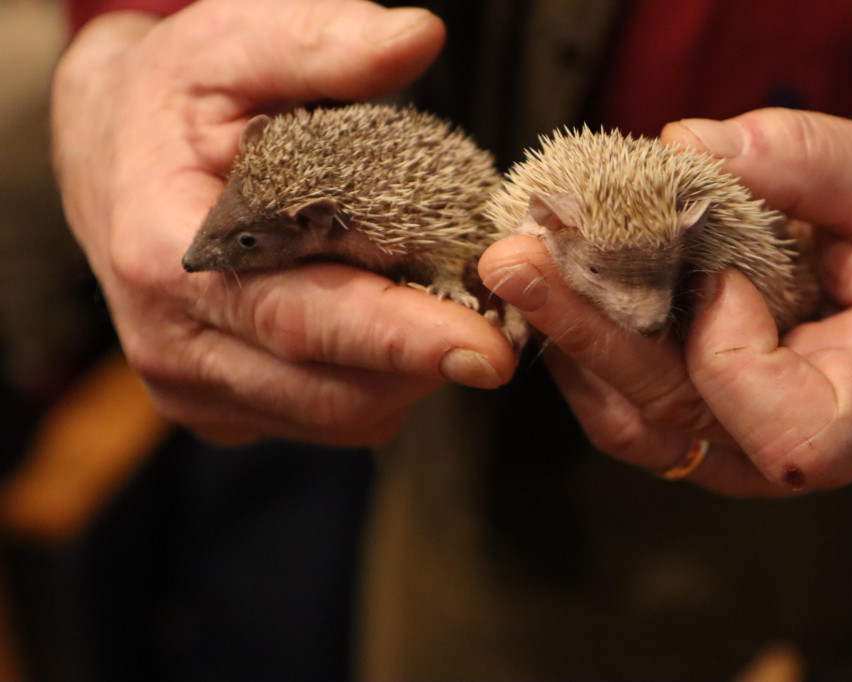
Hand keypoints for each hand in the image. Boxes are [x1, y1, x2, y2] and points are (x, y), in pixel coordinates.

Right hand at [51, 0, 517, 445]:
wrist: (107, 152)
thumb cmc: (174, 97)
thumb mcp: (231, 44)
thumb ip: (320, 42)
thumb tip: (418, 37)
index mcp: (167, 257)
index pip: (301, 319)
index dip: (400, 337)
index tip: (486, 348)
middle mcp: (172, 344)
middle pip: (332, 390)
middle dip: (427, 364)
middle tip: (499, 320)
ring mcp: (190, 387)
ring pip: (338, 416)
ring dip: (408, 377)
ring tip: (445, 312)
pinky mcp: (217, 408)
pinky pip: (322, 419)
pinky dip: (376, 385)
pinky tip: (394, 330)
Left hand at [479, 108, 851, 495]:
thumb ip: (810, 163)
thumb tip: (689, 143)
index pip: (785, 430)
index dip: (734, 355)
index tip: (721, 277)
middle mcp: (792, 452)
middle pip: (673, 417)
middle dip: (588, 332)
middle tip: (514, 260)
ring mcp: (733, 450)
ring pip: (627, 420)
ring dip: (567, 339)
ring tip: (518, 264)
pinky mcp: (690, 426)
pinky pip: (616, 406)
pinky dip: (579, 347)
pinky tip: (553, 288)